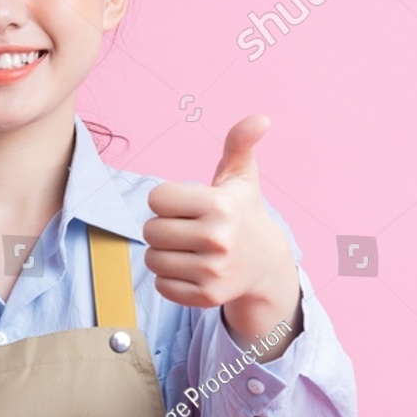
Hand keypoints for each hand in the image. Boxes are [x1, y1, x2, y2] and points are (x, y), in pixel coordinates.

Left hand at [143, 115, 300, 347]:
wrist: (265, 264)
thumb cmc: (242, 213)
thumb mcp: (241, 176)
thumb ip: (240, 142)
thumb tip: (260, 118)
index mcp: (220, 206)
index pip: (156, 199)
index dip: (166, 200)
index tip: (187, 205)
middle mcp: (217, 239)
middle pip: (151, 230)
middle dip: (163, 227)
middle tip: (186, 229)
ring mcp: (212, 271)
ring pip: (152, 259)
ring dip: (163, 254)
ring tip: (188, 249)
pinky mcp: (207, 297)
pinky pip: (161, 285)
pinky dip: (169, 278)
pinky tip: (190, 269)